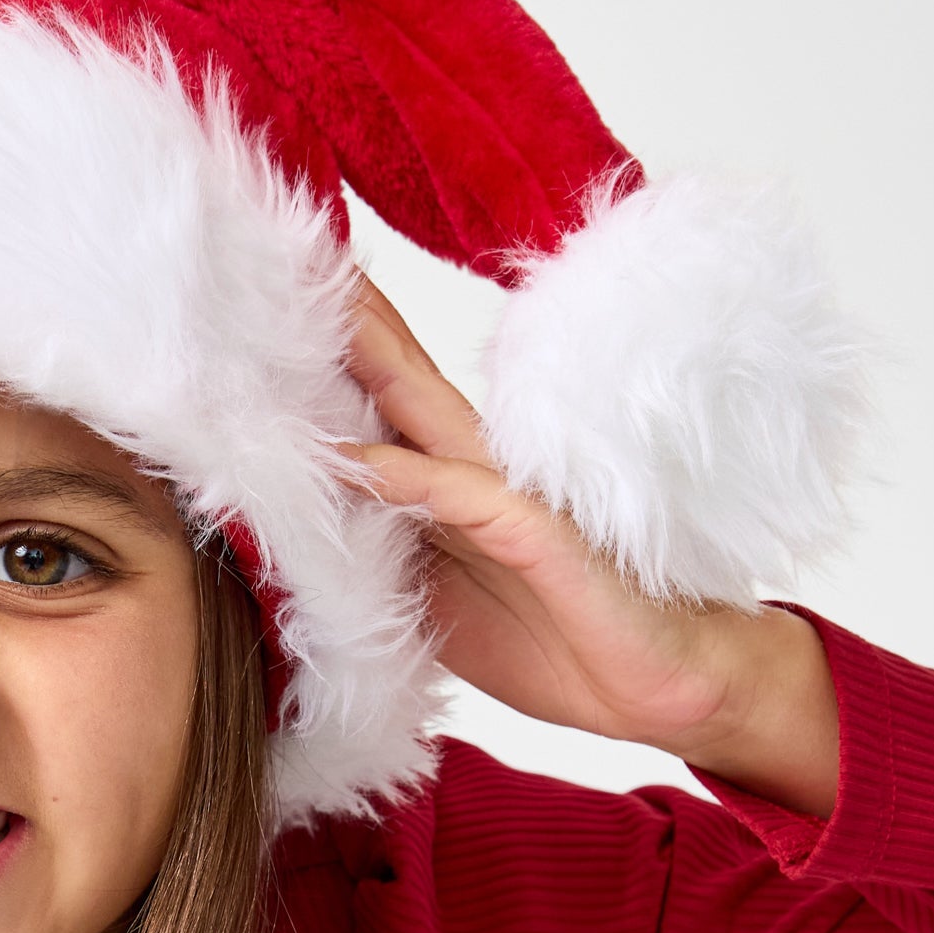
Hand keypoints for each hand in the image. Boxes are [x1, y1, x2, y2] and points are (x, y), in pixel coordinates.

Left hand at [345, 278, 840, 819]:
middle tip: (295, 249)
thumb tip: (303, 538)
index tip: (274, 307)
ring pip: (427, 415)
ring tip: (322, 307)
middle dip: (350, 318)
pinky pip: (461, 500)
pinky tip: (353, 461)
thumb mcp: (439, 606)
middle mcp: (480, 473)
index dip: (335, 356)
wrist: (659, 683)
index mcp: (455, 485)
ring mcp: (510, 497)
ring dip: (372, 362)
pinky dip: (405, 479)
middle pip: (401, 382)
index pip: (386, 404)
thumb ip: (382, 561)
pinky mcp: (538, 536)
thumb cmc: (555, 641)